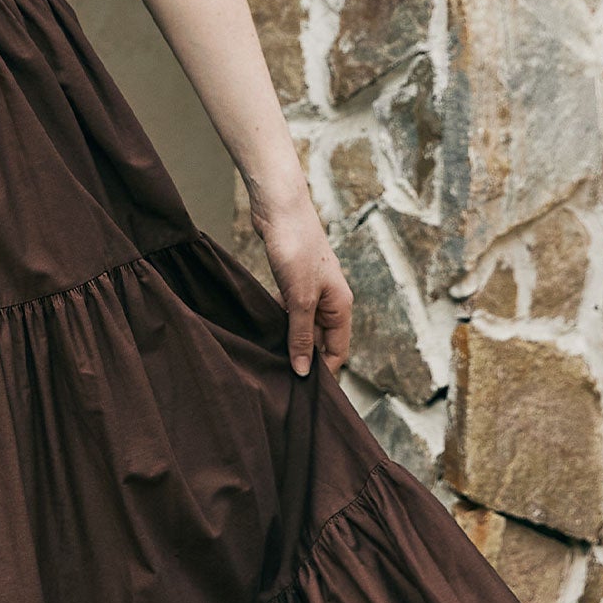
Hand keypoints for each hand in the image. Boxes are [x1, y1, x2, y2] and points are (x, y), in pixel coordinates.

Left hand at [251, 188, 351, 377]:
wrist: (279, 208)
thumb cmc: (296, 249)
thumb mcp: (299, 298)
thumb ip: (300, 336)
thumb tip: (303, 371)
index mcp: (340, 307)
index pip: (337, 352)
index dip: (322, 373)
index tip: (302, 394)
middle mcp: (330, 301)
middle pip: (320, 342)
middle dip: (303, 360)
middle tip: (280, 381)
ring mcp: (312, 291)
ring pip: (302, 327)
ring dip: (288, 342)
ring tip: (268, 362)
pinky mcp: (293, 282)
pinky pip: (289, 312)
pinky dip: (278, 323)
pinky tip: (262, 333)